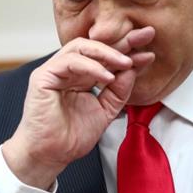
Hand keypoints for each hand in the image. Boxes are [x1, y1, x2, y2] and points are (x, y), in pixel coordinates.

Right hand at [1, 26, 154, 189]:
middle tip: (144, 37)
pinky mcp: (44, 76)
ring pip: (81, 47)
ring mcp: (55, 70)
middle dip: (122, 41)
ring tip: (126, 62)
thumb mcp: (105, 111)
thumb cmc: (70, 137)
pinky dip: (91, 66)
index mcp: (82, 76)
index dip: (128, 52)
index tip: (149, 53)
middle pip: (96, 46)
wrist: (51, 156)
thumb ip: (118, 91)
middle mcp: (68, 69)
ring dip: (107, 53)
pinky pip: (70, 61)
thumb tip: (133, 69)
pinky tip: (107, 76)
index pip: (106, 57)